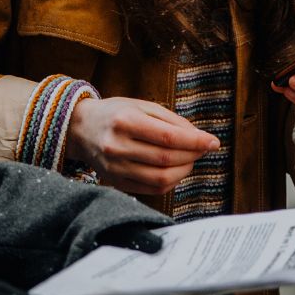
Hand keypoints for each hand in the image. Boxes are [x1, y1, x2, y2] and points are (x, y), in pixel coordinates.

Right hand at [66, 97, 219, 196]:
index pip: (169, 137)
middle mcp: (118, 146)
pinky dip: (170, 182)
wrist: (81, 128)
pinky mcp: (115, 182)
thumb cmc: (115, 113)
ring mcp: (115, 168)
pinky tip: (175, 171)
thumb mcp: (141, 105)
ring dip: (183, 170)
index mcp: (125, 121)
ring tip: (190, 159)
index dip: (195, 142)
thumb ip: (171, 120)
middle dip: (192, 155)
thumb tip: (198, 136)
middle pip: (166, 159)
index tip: (213, 142)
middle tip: (203, 149)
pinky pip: (150, 189)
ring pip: (160, 178)